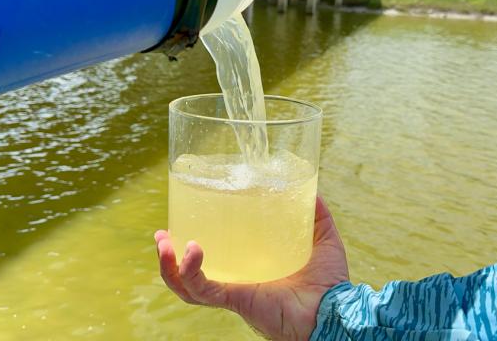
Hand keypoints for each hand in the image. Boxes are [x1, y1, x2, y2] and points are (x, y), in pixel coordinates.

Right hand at [154, 196, 348, 340]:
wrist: (335, 310)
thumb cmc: (329, 282)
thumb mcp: (321, 238)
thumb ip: (315, 214)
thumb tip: (307, 187)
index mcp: (251, 269)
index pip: (215, 260)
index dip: (193, 246)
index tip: (181, 224)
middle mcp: (237, 282)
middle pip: (192, 275)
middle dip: (170, 258)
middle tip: (160, 236)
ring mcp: (234, 292)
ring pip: (188, 285)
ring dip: (169, 266)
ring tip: (163, 244)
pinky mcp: (236, 299)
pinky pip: (203, 289)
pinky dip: (190, 273)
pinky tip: (190, 251)